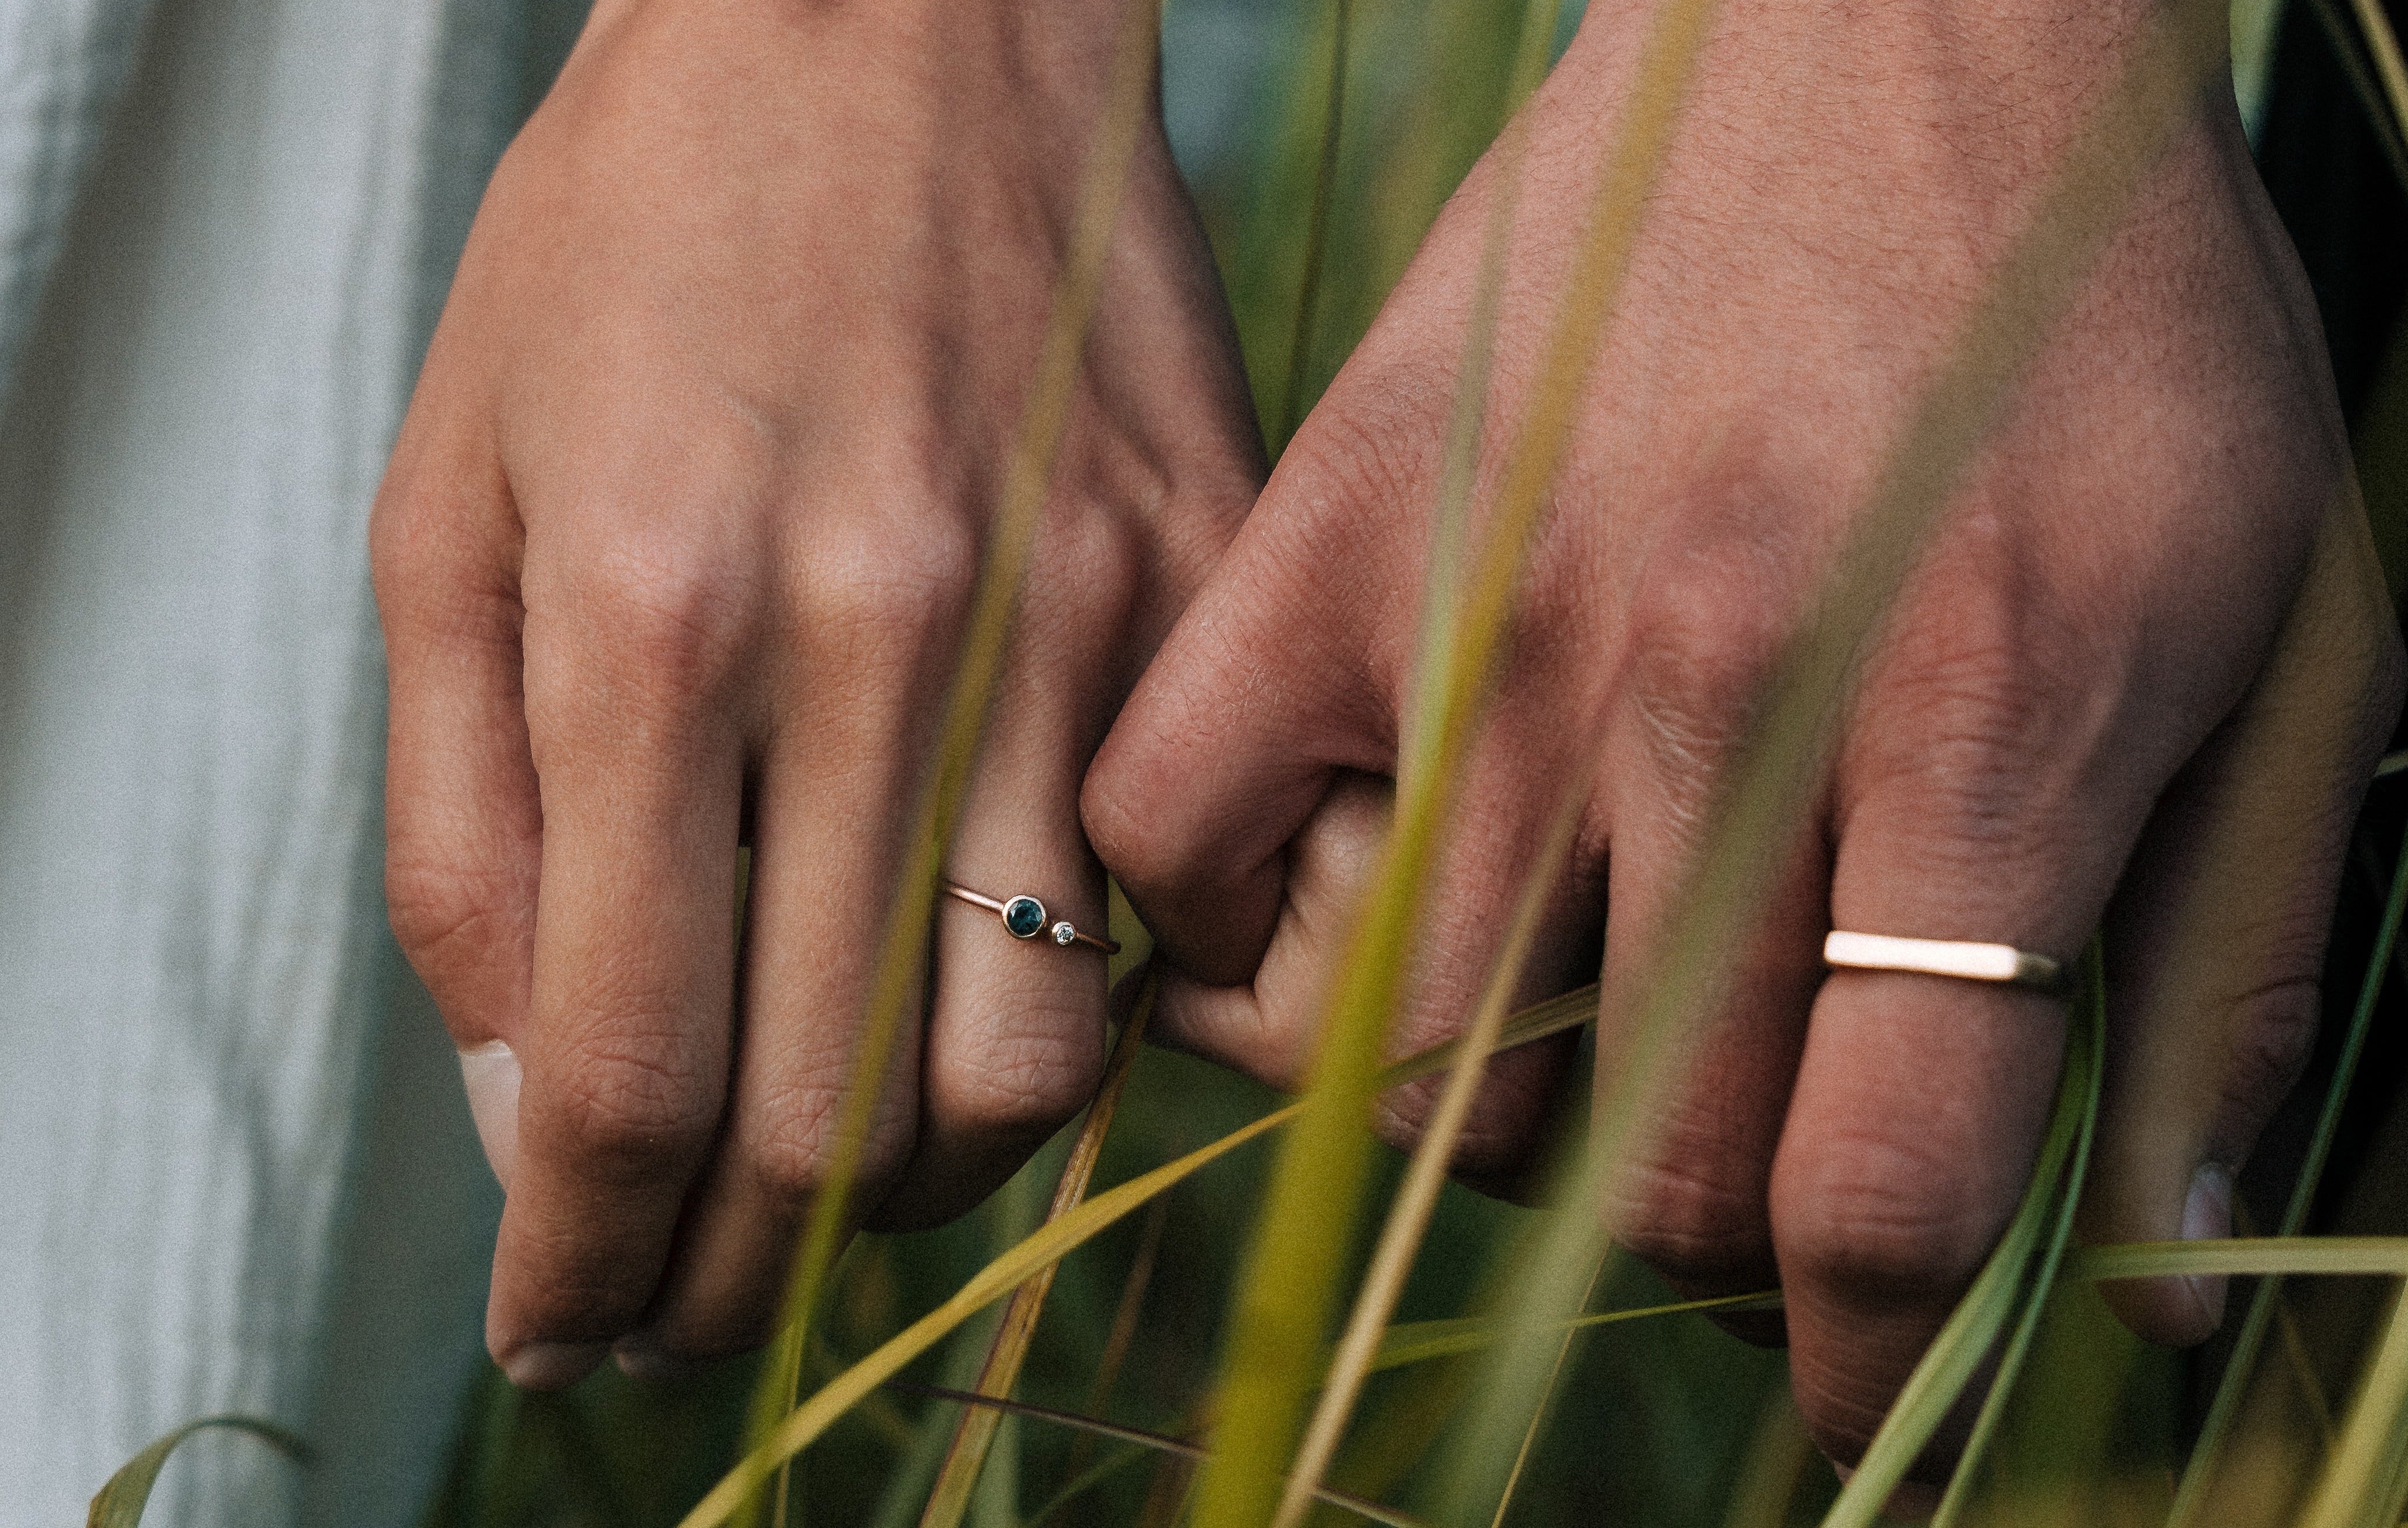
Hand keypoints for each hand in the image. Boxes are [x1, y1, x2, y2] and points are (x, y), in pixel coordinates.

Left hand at [371, 0, 1256, 1388]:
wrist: (895, 23)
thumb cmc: (637, 249)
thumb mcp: (449, 508)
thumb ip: (465, 830)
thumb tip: (543, 1115)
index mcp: (653, 610)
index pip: (633, 1071)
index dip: (590, 1259)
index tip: (571, 1322)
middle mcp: (887, 636)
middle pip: (837, 1116)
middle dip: (736, 1273)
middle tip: (685, 1304)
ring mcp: (1078, 619)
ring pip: (1033, 1060)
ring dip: (914, 1170)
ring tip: (834, 1155)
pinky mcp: (1204, 595)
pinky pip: (1169, 913)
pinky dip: (1073, 1016)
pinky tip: (988, 986)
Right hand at [1083, 0, 2401, 1473]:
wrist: (1897, 17)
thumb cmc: (2108, 322)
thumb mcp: (2287, 616)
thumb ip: (2235, 956)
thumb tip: (2166, 1269)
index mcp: (1983, 714)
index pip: (1880, 1181)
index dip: (1875, 1352)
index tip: (1865, 1382)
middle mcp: (1714, 684)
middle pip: (1638, 1157)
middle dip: (1707, 1236)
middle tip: (1746, 1155)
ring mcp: (1489, 609)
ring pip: (1404, 1061)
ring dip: (1494, 1117)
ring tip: (1570, 1024)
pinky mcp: (1332, 527)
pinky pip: (1170, 847)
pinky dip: (1234, 943)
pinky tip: (1356, 900)